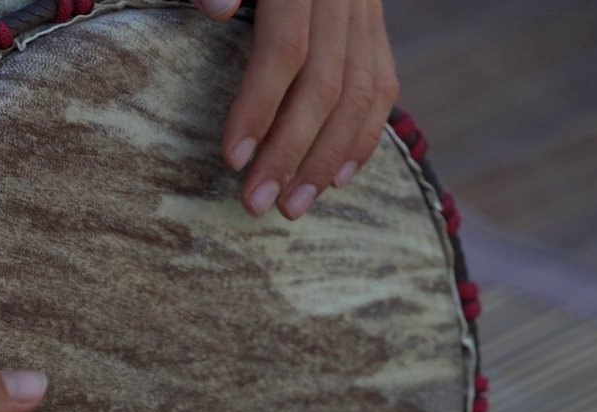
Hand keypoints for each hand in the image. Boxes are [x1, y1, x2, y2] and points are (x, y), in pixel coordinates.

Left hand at [195, 0, 398, 219]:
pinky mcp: (376, 20)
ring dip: (327, 158)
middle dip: (291, 151)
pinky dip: (362, 136)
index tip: (232, 158)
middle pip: (326, 84)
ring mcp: (366, 7)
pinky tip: (336, 178)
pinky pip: (382, 84)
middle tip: (257, 205)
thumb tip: (214, 9)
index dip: (259, 106)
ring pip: (362, 92)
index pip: (287, 48)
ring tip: (294, 207)